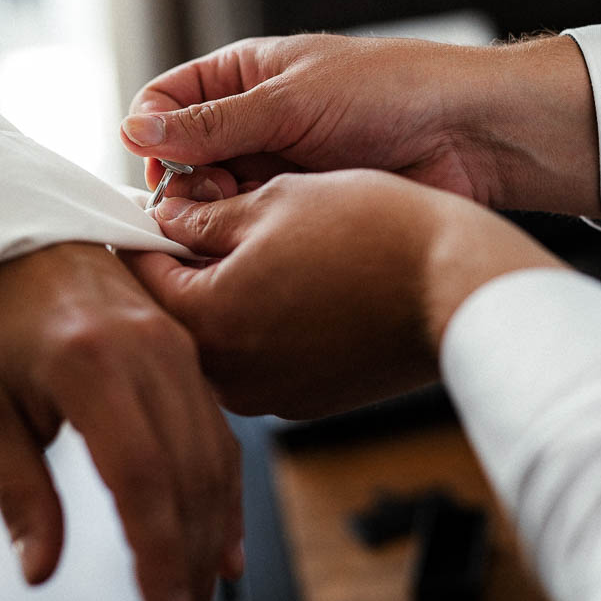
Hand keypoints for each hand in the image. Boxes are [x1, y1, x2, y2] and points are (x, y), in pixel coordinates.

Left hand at [0, 242, 243, 600]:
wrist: (20, 241)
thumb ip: (19, 490)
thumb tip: (40, 569)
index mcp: (92, 365)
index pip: (142, 479)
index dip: (158, 556)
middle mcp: (150, 353)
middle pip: (189, 476)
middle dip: (191, 561)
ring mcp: (177, 350)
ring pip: (215, 458)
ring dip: (212, 534)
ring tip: (200, 596)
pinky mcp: (188, 354)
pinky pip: (220, 432)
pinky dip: (226, 492)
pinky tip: (224, 542)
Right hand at [121, 34, 599, 215]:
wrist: (467, 134)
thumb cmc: (389, 91)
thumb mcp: (290, 99)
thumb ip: (213, 121)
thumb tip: (136, 127)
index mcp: (244, 75)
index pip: (167, 101)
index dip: (149, 131)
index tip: (152, 162)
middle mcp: (252, 120)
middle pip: (181, 155)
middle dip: (180, 178)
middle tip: (200, 196)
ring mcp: (274, 165)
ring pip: (211, 193)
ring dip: (210, 206)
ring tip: (232, 212)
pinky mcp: (297, 205)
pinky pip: (249, 221)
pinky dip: (241, 229)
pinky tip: (251, 232)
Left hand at [121, 172, 563, 418]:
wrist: (460, 288)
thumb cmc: (375, 236)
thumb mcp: (273, 202)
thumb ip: (202, 217)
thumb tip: (166, 217)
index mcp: (208, 321)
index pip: (140, 275)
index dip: (141, 232)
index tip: (147, 211)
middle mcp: (231, 375)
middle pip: (174, 313)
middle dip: (178, 265)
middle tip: (193, 218)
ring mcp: (270, 394)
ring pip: (217, 337)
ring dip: (218, 293)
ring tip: (247, 243)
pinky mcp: (306, 398)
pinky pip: (259, 357)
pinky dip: (259, 322)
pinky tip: (287, 281)